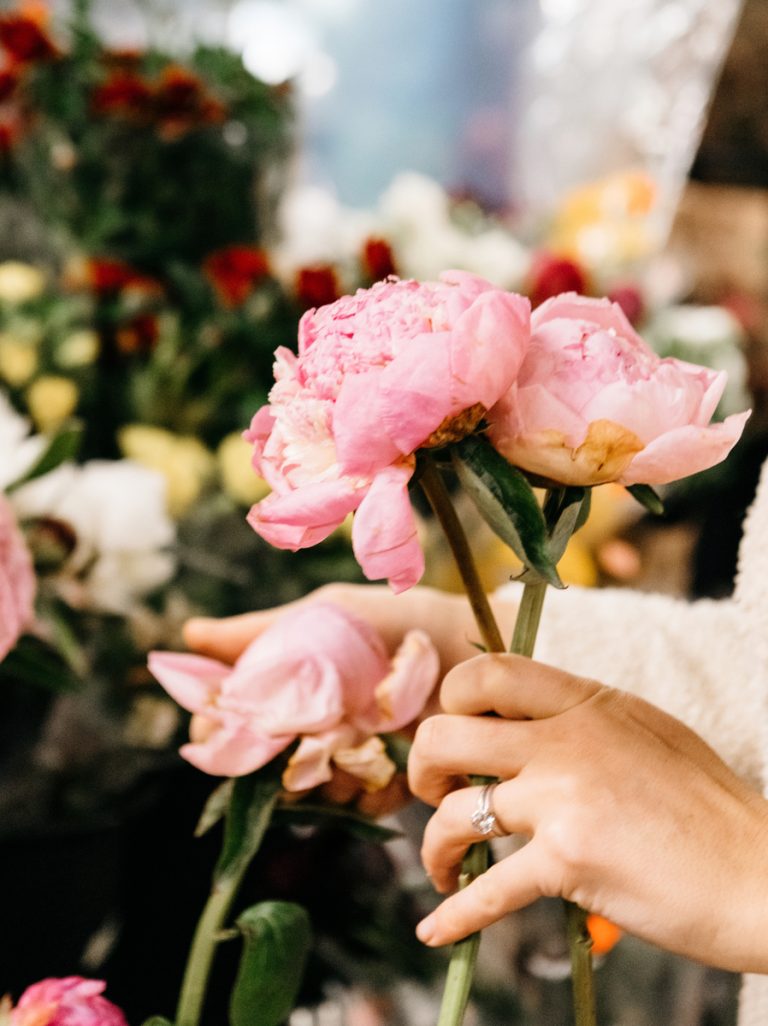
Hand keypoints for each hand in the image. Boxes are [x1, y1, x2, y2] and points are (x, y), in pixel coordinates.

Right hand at [181, 584, 512, 815]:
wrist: (472, 642)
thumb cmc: (396, 620)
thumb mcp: (327, 613)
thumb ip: (263, 630)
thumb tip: (189, 632)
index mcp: (295, 689)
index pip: (236, 719)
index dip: (220, 726)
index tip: (216, 726)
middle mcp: (315, 728)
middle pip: (266, 764)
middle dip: (272, 758)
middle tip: (294, 737)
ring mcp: (352, 759)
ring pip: (310, 788)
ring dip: (323, 771)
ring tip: (354, 737)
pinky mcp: (391, 783)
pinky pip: (361, 804)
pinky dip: (367, 790)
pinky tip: (384, 763)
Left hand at [408, 653, 767, 972]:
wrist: (762, 875)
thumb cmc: (709, 810)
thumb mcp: (646, 734)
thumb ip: (583, 722)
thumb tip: (521, 727)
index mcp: (587, 701)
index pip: (488, 672)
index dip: (452, 700)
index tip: (456, 735)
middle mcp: (568, 738)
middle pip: (447, 733)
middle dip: (422, 768)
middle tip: (434, 792)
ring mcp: (564, 796)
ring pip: (454, 810)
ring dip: (435, 846)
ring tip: (444, 867)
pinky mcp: (570, 859)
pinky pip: (488, 890)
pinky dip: (455, 915)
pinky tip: (435, 928)